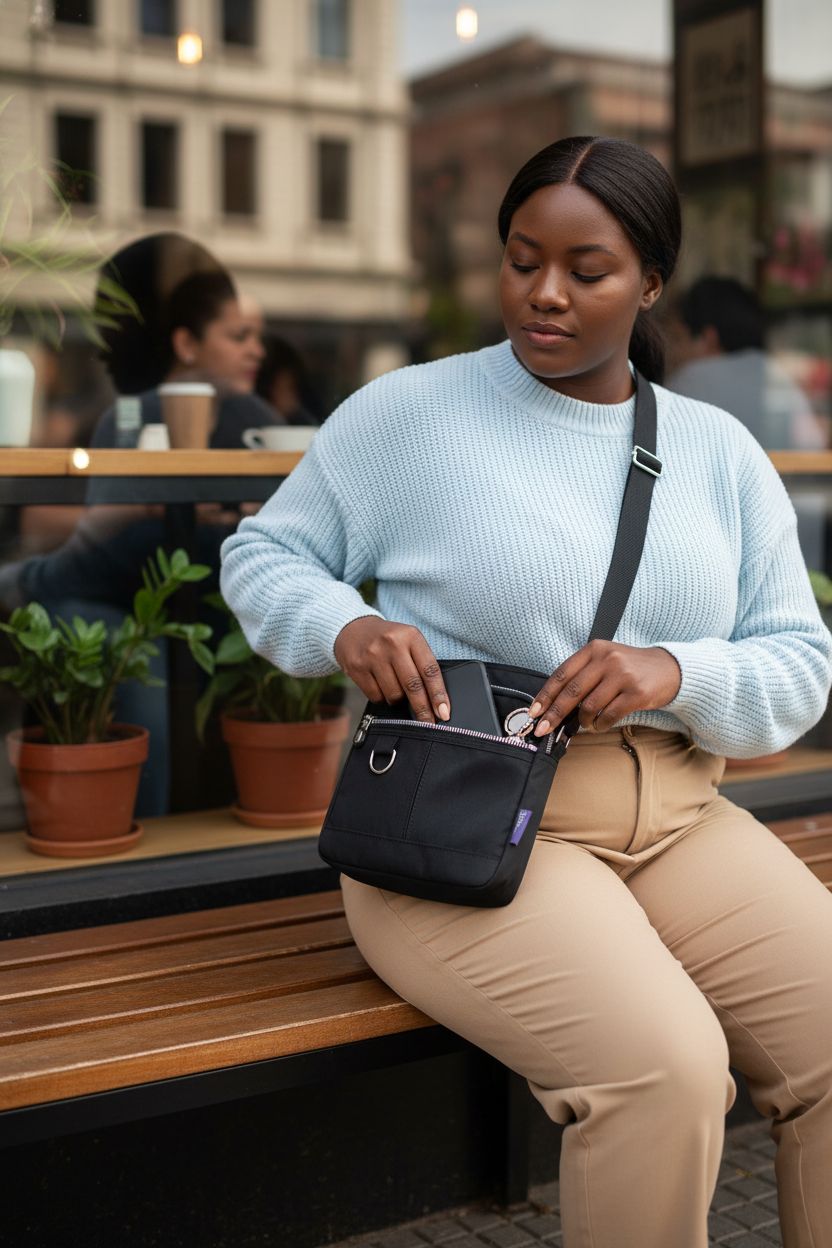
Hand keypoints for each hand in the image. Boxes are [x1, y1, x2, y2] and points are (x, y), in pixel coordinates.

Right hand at [334, 617, 449, 722]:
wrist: (354, 629)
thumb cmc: (389, 640)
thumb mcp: (409, 641)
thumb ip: (421, 664)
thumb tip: (435, 701)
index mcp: (411, 636)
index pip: (430, 670)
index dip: (438, 695)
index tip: (444, 713)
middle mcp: (392, 644)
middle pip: (413, 686)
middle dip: (423, 709)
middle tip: (429, 723)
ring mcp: (373, 656)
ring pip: (394, 694)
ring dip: (398, 699)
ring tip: (395, 687)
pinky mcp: (357, 667)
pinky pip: (376, 696)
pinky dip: (382, 697)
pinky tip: (380, 685)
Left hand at [529, 641, 681, 735]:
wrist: (668, 668)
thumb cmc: (630, 668)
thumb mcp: (605, 660)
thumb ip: (583, 675)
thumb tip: (554, 704)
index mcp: (594, 649)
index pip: (562, 674)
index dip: (545, 695)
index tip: (534, 711)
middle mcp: (607, 659)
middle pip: (572, 691)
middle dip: (554, 714)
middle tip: (543, 729)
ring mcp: (623, 675)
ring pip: (590, 706)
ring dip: (583, 721)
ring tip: (586, 724)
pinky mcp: (636, 693)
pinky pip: (609, 715)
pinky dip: (600, 724)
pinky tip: (600, 725)